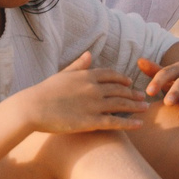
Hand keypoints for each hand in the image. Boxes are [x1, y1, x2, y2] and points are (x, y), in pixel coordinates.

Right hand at [17, 52, 157, 134]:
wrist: (32, 108)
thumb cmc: (44, 91)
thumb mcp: (63, 74)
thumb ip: (78, 65)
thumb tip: (89, 54)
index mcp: (87, 75)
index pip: (111, 75)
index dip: (122, 79)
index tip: (130, 83)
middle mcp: (94, 88)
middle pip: (120, 90)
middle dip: (133, 93)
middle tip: (144, 96)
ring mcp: (94, 104)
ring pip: (121, 104)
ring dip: (136, 106)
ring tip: (146, 108)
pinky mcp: (91, 121)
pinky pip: (115, 122)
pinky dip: (129, 123)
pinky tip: (140, 124)